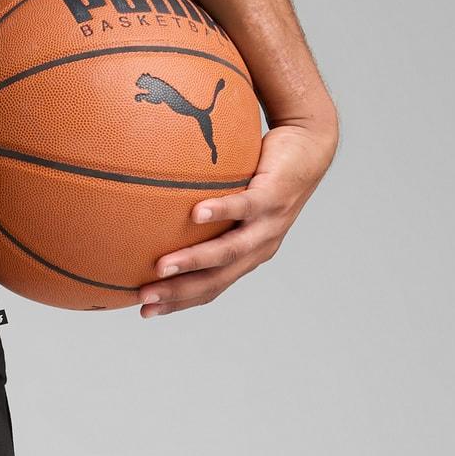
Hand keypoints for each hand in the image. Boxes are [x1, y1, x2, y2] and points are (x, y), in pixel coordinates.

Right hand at [139, 111, 337, 317]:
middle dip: (178, 292)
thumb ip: (203, 216)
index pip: (210, 289)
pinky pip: (244, 206)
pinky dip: (220, 212)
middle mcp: (259, 247)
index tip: (145, 310)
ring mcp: (268, 224)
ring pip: (229, 251)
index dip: (178, 303)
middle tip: (145, 297)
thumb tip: (156, 218)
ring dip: (194, 261)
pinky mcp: (274, 195)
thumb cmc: (262, 173)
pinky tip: (196, 214)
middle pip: (216, 279)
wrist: (309, 144)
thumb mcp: (232, 203)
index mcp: (247, 256)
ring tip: (162, 267)